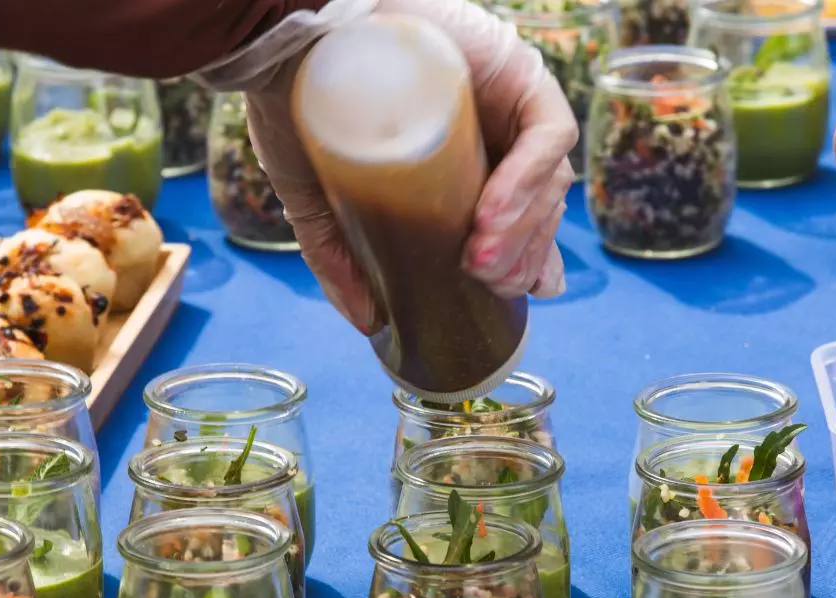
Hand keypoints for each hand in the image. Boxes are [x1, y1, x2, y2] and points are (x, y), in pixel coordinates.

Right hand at [231, 0, 576, 333]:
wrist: (282, 36)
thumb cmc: (298, 106)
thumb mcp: (317, 198)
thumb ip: (340, 258)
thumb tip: (368, 322)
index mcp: (465, 161)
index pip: (522, 220)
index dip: (526, 262)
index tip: (503, 294)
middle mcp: (497, 130)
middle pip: (542, 206)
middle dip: (521, 255)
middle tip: (484, 282)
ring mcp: (510, 98)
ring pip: (552, 177)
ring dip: (524, 228)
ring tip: (479, 260)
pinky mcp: (517, 68)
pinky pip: (550, 132)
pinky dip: (529, 179)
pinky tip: (491, 215)